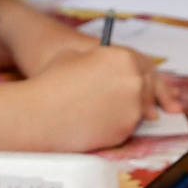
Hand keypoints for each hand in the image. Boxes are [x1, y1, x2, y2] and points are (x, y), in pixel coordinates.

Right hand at [28, 45, 173, 148]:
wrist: (40, 113)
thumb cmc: (52, 81)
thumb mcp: (75, 57)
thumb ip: (100, 61)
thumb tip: (106, 70)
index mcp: (123, 58)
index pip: (144, 63)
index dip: (140, 71)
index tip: (138, 77)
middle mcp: (134, 81)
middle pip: (147, 87)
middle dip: (140, 91)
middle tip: (127, 97)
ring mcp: (132, 108)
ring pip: (138, 108)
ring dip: (126, 108)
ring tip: (102, 110)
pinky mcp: (125, 131)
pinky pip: (126, 126)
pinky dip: (116, 125)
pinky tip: (97, 122)